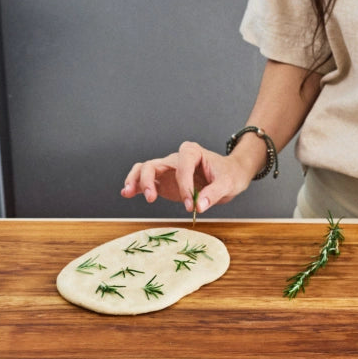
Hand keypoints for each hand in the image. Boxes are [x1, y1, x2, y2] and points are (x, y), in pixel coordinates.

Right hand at [120, 141, 253, 213]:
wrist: (230, 176)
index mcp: (192, 152)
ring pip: (144, 169)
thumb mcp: (227, 184)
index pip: (182, 166)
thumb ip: (214, 194)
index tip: (190, 205)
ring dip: (135, 181)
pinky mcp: (164, 182)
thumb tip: (199, 206)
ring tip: (129, 192)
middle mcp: (176, 158)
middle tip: (151, 199)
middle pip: (154, 164)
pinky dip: (136, 186)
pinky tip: (127, 194)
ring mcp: (168, 170)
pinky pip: (146, 181)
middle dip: (148, 180)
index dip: (184, 186)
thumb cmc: (229, 175)